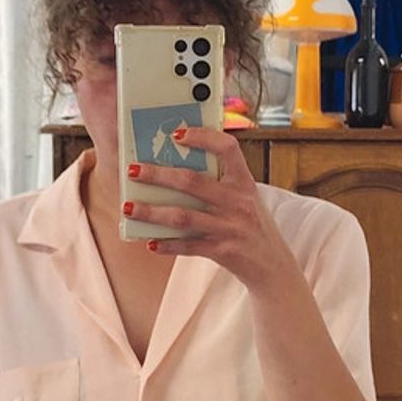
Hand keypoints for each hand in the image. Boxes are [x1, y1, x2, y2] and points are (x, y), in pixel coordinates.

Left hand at [123, 126, 296, 291]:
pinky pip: (189, 246)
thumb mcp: (245, 200)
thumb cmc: (251, 227)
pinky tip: (149, 243)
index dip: (203, 137)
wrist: (273, 267)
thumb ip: (219, 185)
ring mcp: (231, 227)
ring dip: (151, 212)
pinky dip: (167, 245)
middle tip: (132, 170)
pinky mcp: (223, 251)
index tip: (177, 133)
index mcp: (245, 183)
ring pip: (183, 216)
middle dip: (158, 175)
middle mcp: (239, 202)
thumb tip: (172, 173)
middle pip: (192, 182)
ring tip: (128, 208)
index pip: (228, 148)